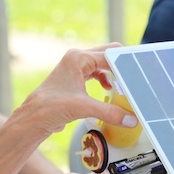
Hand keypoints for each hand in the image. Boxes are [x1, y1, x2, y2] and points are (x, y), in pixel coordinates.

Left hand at [21, 45, 137, 135]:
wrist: (33, 117)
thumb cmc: (49, 106)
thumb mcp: (84, 108)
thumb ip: (110, 112)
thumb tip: (131, 119)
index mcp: (78, 58)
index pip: (110, 55)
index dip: (126, 65)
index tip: (140, 73)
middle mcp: (77, 59)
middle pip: (108, 54)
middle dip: (122, 65)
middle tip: (137, 76)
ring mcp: (76, 68)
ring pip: (103, 64)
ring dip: (114, 73)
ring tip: (126, 84)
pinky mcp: (76, 78)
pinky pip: (97, 73)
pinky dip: (106, 79)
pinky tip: (109, 89)